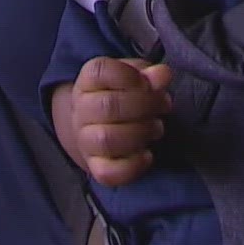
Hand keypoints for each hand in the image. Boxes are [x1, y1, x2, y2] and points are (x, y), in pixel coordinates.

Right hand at [69, 57, 173, 187]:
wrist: (99, 125)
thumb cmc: (124, 94)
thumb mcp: (137, 77)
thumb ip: (150, 74)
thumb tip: (162, 75)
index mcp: (88, 81)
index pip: (100, 72)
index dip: (130, 76)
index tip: (148, 83)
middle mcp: (80, 110)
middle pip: (107, 106)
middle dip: (144, 105)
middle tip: (163, 106)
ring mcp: (85, 141)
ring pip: (106, 140)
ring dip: (140, 133)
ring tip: (156, 128)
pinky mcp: (95, 167)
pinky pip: (108, 172)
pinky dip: (133, 165)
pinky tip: (147, 154)